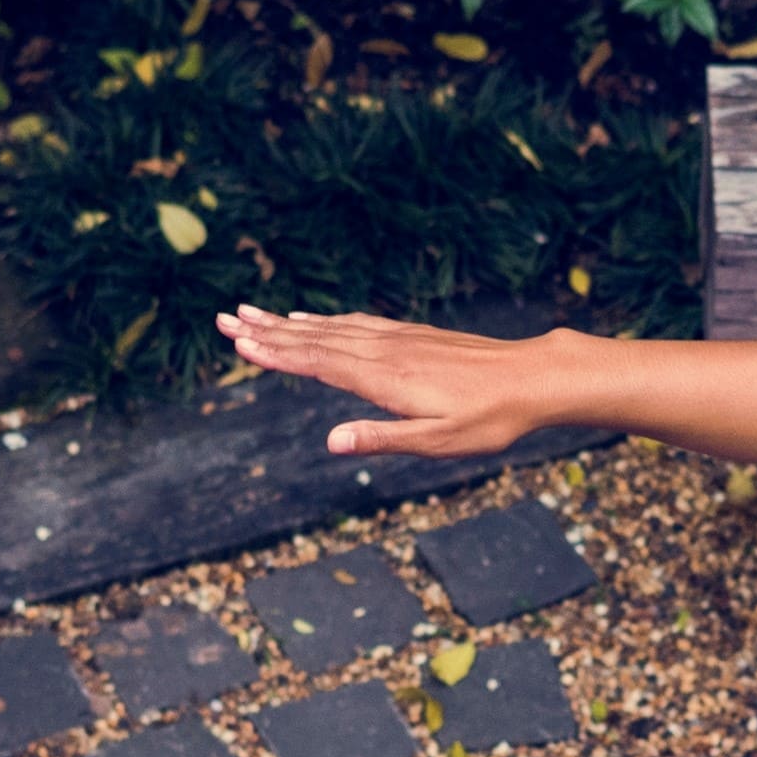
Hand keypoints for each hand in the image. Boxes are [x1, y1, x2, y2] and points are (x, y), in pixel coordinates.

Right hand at [212, 307, 552, 457]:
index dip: (276, 354)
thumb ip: (382, 439)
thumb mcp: (438, 443)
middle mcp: (385, 352)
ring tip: (253, 313)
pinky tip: (313, 318)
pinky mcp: (412, 336)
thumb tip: (331, 442)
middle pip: (315, 338)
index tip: (239, 344)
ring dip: (290, 322)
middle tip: (225, 320)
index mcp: (385, 379)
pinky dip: (327, 320)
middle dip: (268, 331)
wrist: (532, 379)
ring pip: (332, 327)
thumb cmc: (489, 419)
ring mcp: (398, 340)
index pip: (318, 362)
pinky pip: (357, 324)